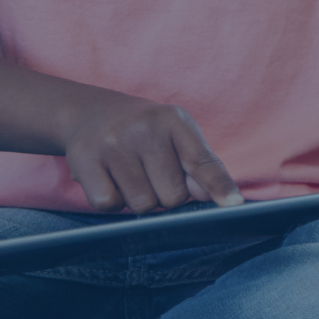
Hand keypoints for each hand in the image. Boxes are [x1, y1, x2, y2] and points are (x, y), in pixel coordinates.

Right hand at [62, 93, 241, 213]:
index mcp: (174, 121)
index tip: (234, 205)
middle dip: (166, 196)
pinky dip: (113, 202)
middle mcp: (144, 129)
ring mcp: (112, 144)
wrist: (92, 113)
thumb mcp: (177, 135)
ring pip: (141, 204)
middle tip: (152, 174)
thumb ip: (199, 164)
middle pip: (172, 196)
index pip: (202, 161)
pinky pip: (108, 205)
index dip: (219, 186)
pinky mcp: (84, 161)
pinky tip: (111, 180)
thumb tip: (211, 197)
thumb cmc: (145, 132)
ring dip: (139, 200)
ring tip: (132, 175)